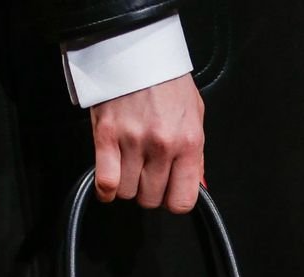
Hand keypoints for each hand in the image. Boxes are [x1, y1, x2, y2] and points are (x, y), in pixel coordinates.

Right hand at [89, 74, 204, 213]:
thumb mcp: (194, 116)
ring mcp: (133, 141)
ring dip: (127, 185)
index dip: (172, 200)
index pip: (182, 201)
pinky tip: (110, 179)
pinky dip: (106, 189)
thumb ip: (195, 156)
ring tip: (129, 165)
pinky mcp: (107, 136)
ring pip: (128, 193)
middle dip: (148, 191)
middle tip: (146, 171)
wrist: (136, 49)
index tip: (167, 192)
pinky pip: (106, 183)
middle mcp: (162, 145)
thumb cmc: (166, 81)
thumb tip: (197, 187)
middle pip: (152, 199)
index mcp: (188, 142)